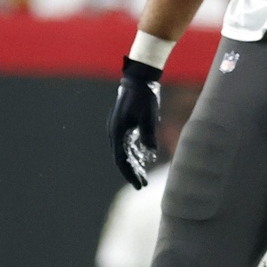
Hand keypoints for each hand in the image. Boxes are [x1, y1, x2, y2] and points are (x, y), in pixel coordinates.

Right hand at [109, 57, 161, 187]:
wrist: (138, 80)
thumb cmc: (143, 97)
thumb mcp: (148, 115)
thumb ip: (149, 134)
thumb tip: (152, 153)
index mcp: (117, 132)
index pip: (122, 159)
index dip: (130, 174)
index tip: (139, 185)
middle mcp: (115, 133)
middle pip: (122, 159)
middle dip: (132, 173)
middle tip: (142, 185)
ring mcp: (119, 129)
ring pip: (125, 153)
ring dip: (134, 165)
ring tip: (144, 177)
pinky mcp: (125, 126)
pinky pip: (129, 145)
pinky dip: (135, 155)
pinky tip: (144, 161)